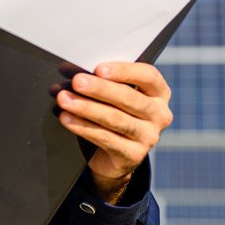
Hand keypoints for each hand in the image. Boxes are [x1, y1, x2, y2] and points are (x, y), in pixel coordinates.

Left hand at [55, 62, 172, 203]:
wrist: (114, 155)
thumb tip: (79, 73)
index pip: (148, 76)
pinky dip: (83, 127)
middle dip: (99, 88)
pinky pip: (105, 138)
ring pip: (115, 118)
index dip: (124, 71)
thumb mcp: (117, 96)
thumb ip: (108, 82)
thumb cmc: (115, 113)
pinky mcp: (134, 155)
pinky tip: (67, 119)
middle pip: (129, 98)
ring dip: (86, 107)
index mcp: (159, 93)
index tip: (99, 68)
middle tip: (76, 81)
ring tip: (64, 100)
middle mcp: (159, 114)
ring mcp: (149, 137)